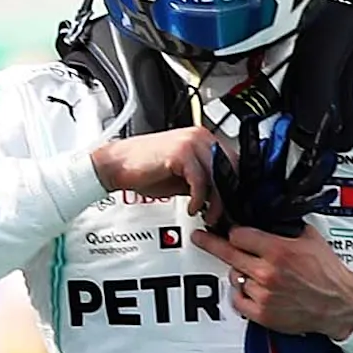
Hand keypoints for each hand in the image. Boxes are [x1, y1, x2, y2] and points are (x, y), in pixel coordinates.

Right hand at [89, 127, 227, 225]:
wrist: (117, 165)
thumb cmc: (146, 171)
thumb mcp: (184, 178)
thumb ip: (205, 182)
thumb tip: (223, 199)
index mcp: (204, 139)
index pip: (233, 163)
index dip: (234, 187)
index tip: (231, 206)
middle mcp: (201, 137)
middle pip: (230, 169)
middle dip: (228, 197)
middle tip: (221, 215)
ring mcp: (191, 142)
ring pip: (218, 176)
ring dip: (216, 202)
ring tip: (208, 215)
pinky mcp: (180, 153)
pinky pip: (201, 181)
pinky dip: (199, 199)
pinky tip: (193, 208)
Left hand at [199, 226, 352, 341]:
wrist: (341, 304)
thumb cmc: (329, 273)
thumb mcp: (311, 238)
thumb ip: (286, 226)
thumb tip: (268, 215)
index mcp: (278, 250)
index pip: (238, 235)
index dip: (237, 233)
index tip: (235, 233)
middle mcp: (267, 272)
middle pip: (227, 253)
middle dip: (210, 242)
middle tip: (200, 237)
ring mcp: (263, 294)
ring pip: (235, 277)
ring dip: (243, 274)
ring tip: (262, 276)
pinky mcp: (262, 314)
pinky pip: (237, 300)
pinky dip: (242, 295)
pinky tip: (254, 291)